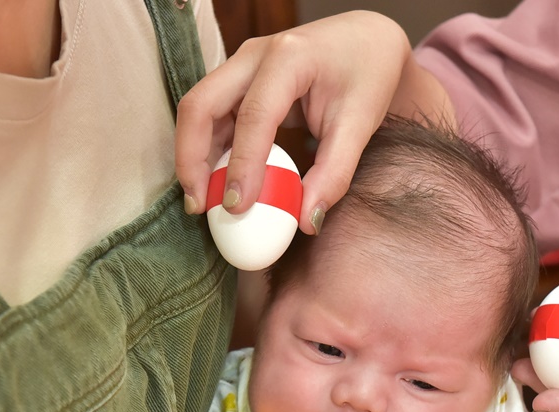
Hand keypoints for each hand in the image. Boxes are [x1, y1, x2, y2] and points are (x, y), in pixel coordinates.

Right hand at [174, 12, 439, 232]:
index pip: (253, 115)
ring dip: (195, 157)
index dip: (240, 164)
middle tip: (199, 206)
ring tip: (202, 201)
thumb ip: (334, 174)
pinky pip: (212, 116)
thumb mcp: (360, 124)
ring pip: (199, 110)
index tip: (236, 207)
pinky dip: (209, 150)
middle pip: (201, 105)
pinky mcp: (238, 81)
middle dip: (191, 159)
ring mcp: (241, 66)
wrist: (367, 43)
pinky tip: (216, 182)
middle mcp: (254, 56)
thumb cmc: (367, 75)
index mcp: (288, 57)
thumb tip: (307, 221)